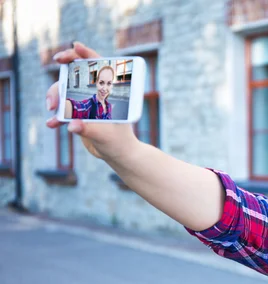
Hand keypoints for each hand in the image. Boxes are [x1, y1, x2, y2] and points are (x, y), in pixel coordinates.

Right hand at [45, 42, 138, 160]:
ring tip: (51, 111)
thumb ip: (89, 130)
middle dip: (59, 84)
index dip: (86, 53)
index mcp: (109, 92)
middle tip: (52, 102)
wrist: (119, 156)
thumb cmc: (120, 143)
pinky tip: (51, 124)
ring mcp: (86, 103)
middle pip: (74, 77)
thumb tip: (72, 126)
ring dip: (54, 99)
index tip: (74, 47)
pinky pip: (62, 111)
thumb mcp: (106, 136)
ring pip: (64, 92)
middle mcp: (96, 94)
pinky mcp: (79, 115)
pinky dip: (55, 117)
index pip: (98, 66)